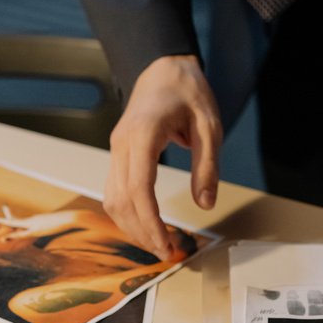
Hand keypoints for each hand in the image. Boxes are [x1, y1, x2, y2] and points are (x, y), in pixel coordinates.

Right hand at [104, 55, 221, 259]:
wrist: (163, 68)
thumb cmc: (188, 92)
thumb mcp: (210, 125)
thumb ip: (207, 166)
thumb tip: (205, 204)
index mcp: (143, 134)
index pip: (139, 188)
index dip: (150, 221)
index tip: (166, 244)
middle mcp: (122, 144)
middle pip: (121, 200)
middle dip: (141, 232)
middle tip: (168, 253)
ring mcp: (115, 150)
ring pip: (112, 200)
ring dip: (132, 227)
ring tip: (158, 244)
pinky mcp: (117, 156)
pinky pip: (115, 192)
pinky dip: (128, 214)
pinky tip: (146, 227)